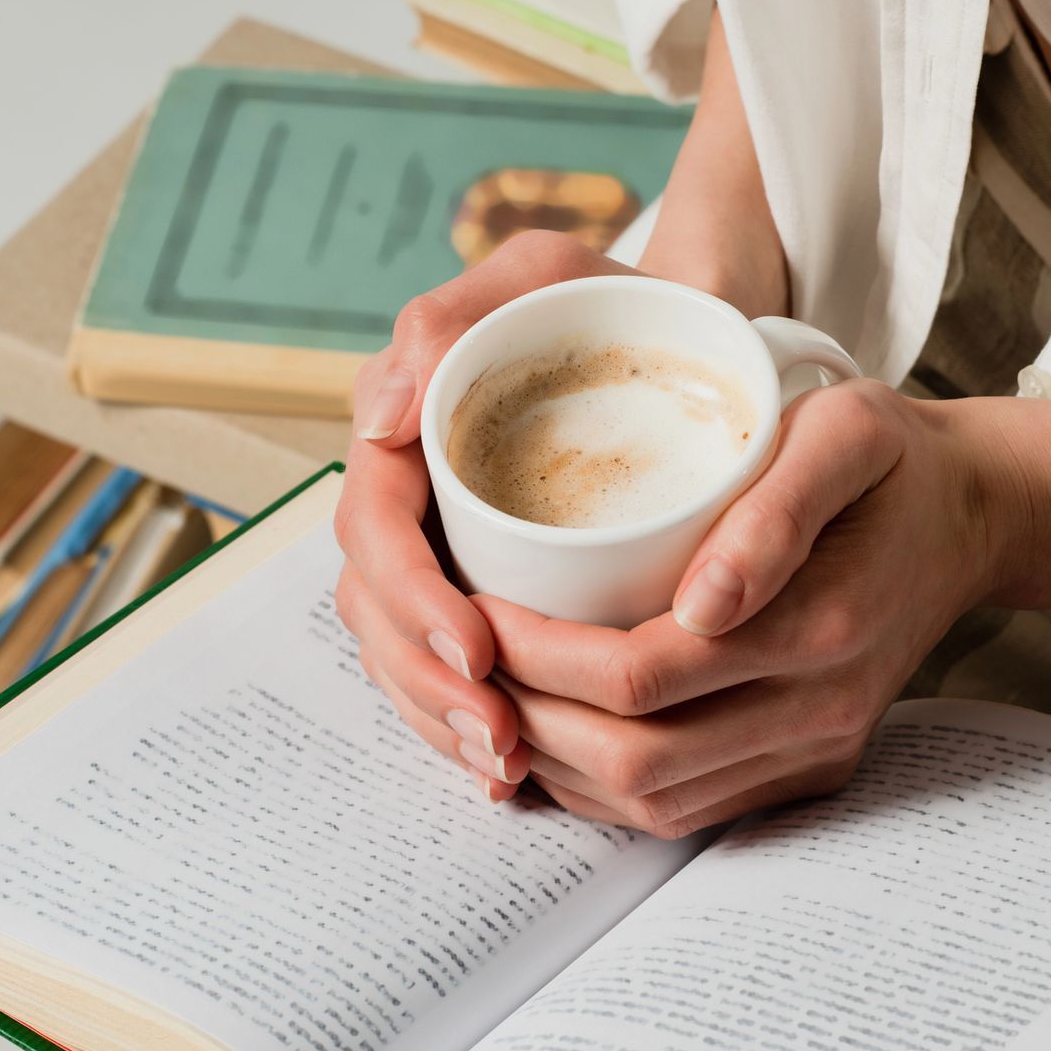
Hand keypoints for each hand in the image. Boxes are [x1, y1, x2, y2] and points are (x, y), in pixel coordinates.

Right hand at [333, 231, 639, 800]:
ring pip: (404, 657)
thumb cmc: (612, 307)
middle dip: (430, 682)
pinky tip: (511, 771)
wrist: (676, 341)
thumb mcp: (540, 278)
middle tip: (502, 732)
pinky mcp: (475, 597)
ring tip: (511, 765)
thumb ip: (452, 317)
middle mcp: (409, 504)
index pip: (374, 530)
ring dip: (445, 721)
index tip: (478, 646)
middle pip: (379, 612)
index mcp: (404, 439)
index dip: (412, 597)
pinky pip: (445, 675)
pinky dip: (467, 727)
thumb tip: (377, 418)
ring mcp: (437, 556)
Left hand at [472, 381, 1017, 836]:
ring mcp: (815, 754)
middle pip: (632, 759)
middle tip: (470, 653)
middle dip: (529, 714)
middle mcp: (819, 711)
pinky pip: (685, 812)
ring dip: (557, 760)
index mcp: (821, 625)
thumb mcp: (846, 434)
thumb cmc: (889, 463)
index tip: (479, 604)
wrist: (970, 519)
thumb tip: (702, 603)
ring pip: (651, 804)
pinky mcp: (808, 774)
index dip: (538, 654)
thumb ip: (778, 508)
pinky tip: (559, 729)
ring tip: (498, 690)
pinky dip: (602, 785)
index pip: (640, 676)